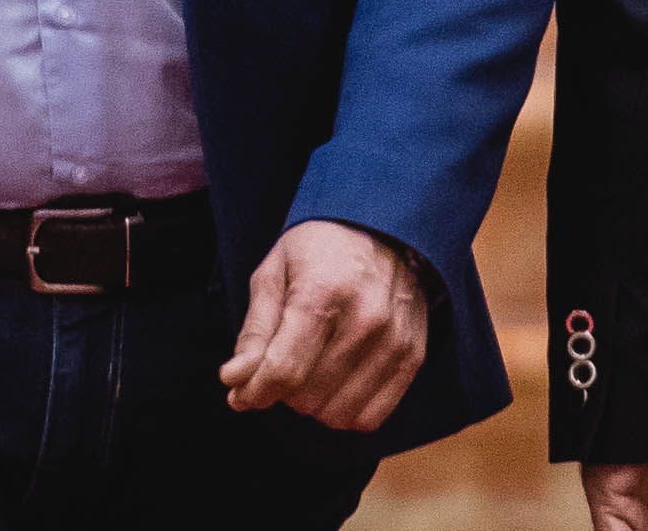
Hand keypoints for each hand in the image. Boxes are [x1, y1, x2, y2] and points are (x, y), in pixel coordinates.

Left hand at [219, 218, 428, 432]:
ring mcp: (394, 341)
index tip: (241, 392)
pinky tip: (337, 383)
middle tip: (283, 360)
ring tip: (311, 368)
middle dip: (282, 389)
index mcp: (323, 291)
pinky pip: (370, 417)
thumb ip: (255, 331)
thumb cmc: (320, 250)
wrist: (384, 229)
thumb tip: (235, 380)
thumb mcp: (274, 273)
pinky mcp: (412, 357)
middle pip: (307, 396)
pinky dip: (345, 410)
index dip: (254, 392)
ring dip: (313, 403)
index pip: (284, 370)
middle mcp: (365, 319)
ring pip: (336, 413)